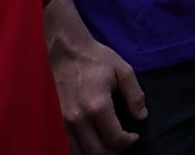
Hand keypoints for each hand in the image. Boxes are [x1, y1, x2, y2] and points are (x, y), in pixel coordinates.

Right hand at [48, 23, 143, 153]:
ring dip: (95, 152)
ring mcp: (61, 121)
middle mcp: (77, 118)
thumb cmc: (94, 58)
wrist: (64, 49)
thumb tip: (141, 116)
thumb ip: (134, 95)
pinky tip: (89, 141)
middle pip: (96, 152)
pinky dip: (79, 149)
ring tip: (106, 143)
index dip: (127, 142)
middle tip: (122, 143)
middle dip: (113, 152)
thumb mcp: (123, 70)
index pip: (114, 139)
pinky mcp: (53, 120)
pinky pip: (65, 144)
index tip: (133, 136)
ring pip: (78, 153)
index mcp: (97, 106)